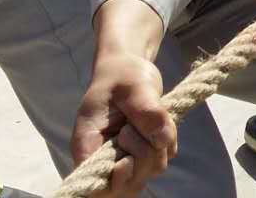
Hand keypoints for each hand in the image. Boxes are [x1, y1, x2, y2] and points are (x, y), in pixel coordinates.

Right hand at [72, 52, 175, 197]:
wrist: (129, 70)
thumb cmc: (122, 76)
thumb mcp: (133, 85)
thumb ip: (146, 110)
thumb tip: (162, 138)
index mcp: (88, 146)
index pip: (95, 185)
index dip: (114, 181)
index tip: (127, 161)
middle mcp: (105, 158)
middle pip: (128, 184)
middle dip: (143, 157)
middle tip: (134, 126)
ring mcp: (127, 157)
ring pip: (150, 171)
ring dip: (158, 145)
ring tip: (146, 118)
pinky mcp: (146, 153)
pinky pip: (164, 156)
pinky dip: (168, 140)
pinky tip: (158, 121)